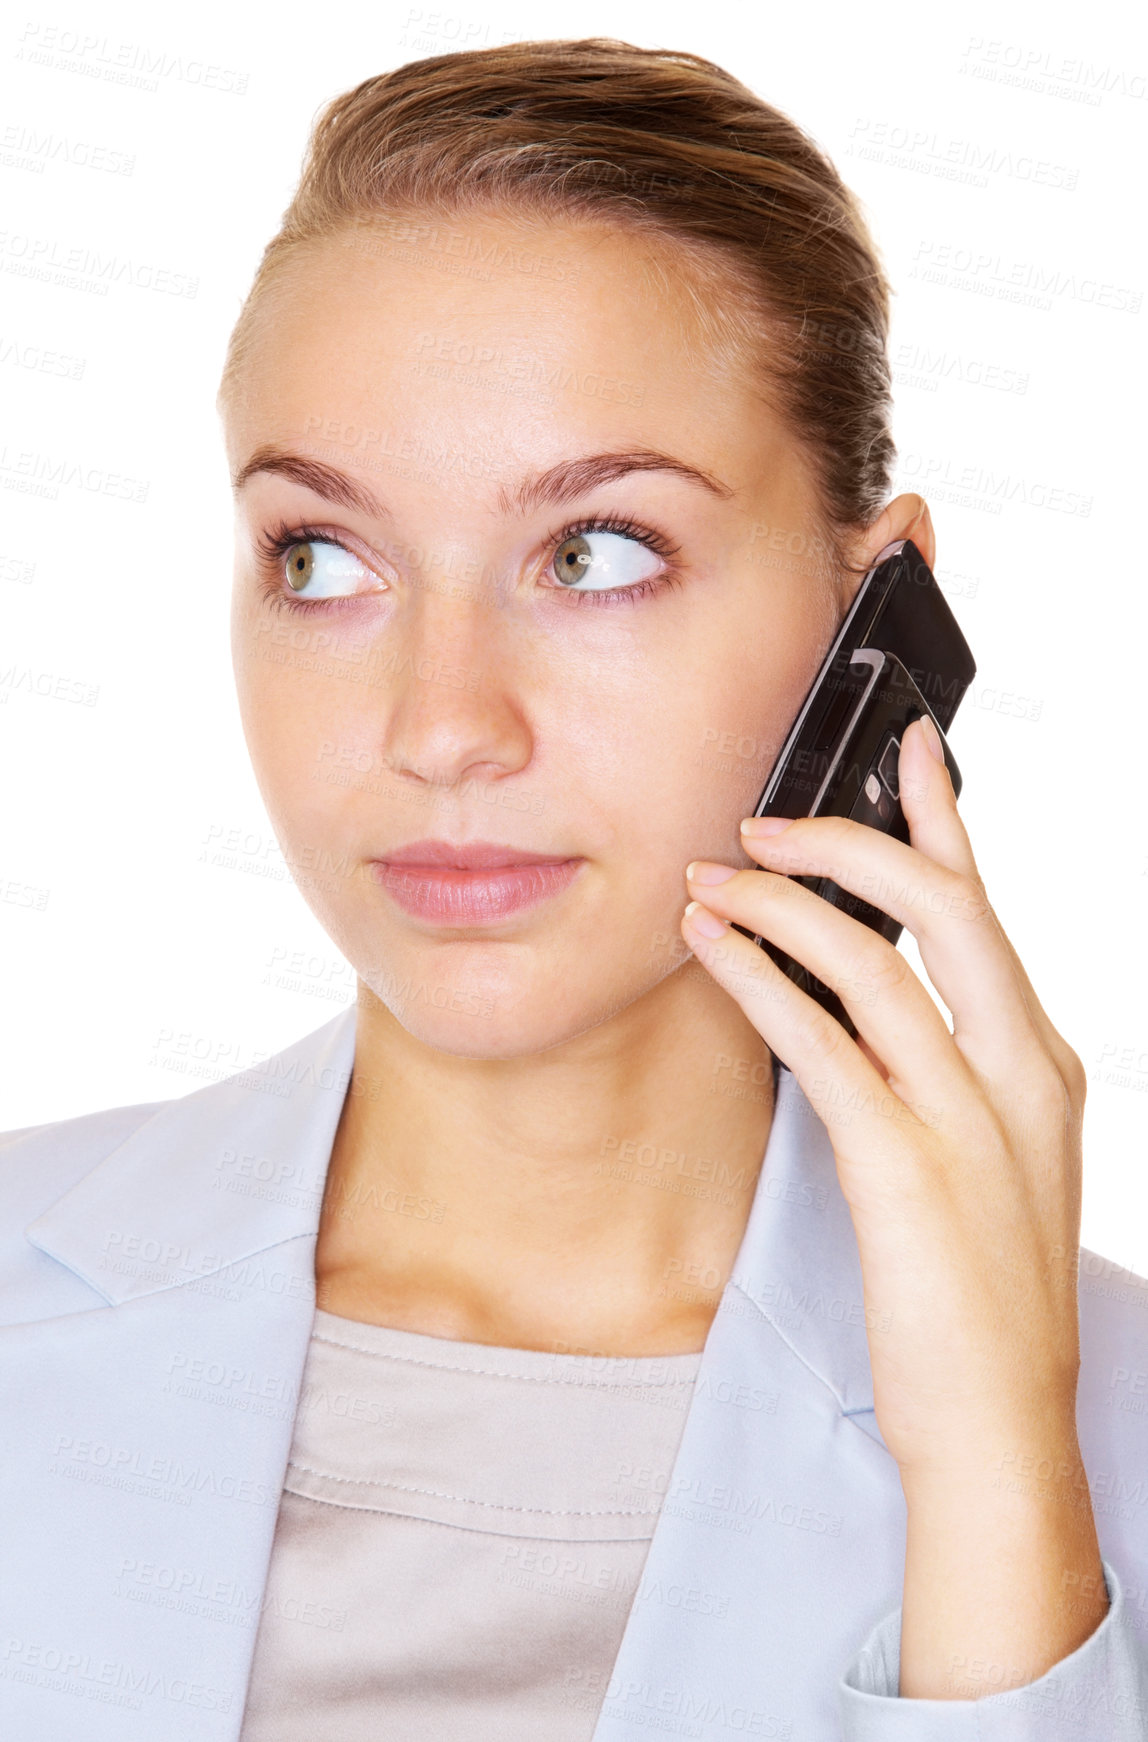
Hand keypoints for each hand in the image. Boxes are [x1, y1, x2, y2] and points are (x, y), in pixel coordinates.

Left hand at [680, 713, 1106, 1696]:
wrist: (999, 1428)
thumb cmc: (977, 1300)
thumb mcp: (983, 1164)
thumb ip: (937, 1075)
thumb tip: (857, 1003)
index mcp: (1040, 1066)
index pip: (988, 912)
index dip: (945, 819)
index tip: (904, 750)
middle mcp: (1020, 1076)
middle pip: (942, 906)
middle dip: (845, 844)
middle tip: (761, 825)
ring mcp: (970, 1120)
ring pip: (874, 962)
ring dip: (779, 907)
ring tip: (708, 882)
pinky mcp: (908, 1170)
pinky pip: (825, 1043)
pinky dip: (761, 982)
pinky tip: (713, 952)